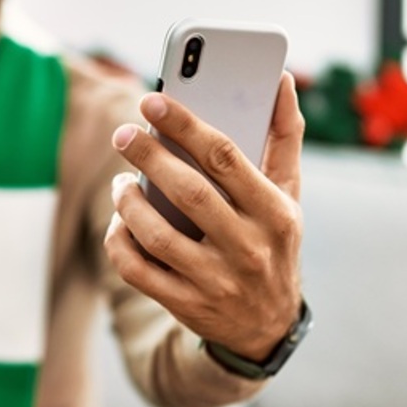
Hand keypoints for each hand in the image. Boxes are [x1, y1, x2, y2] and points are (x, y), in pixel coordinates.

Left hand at [104, 73, 304, 361]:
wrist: (268, 326)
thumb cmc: (273, 241)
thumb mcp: (288, 194)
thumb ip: (284, 136)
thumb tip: (279, 79)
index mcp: (274, 212)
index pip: (226, 158)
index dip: (186, 125)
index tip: (152, 101)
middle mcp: (247, 247)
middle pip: (189, 193)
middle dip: (149, 157)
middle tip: (123, 134)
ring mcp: (215, 280)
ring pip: (157, 236)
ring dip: (128, 203)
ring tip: (120, 182)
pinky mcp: (187, 304)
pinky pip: (139, 271)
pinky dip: (119, 243)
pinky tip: (118, 223)